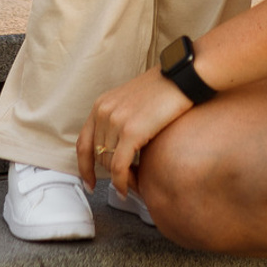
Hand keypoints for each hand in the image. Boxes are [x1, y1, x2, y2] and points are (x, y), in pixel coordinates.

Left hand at [78, 66, 191, 196]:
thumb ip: (120, 119)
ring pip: (108, 163)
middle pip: (97, 156)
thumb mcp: (132, 101)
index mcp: (101, 104)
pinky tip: (126, 190)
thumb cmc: (165, 89)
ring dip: (118, 178)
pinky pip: (119, 166)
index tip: (89, 182)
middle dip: (109, 173)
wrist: (183, 77)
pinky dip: (121, 182)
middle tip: (124, 182)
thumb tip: (118, 147)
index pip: (83, 142)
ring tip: (131, 184)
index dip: (84, 166)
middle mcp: (104, 112)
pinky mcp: (132, 131)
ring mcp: (116, 121)